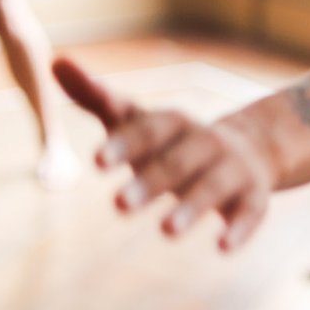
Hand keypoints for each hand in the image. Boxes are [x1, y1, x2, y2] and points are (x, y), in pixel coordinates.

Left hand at [53, 56, 276, 251]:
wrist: (252, 149)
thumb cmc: (175, 141)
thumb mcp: (138, 119)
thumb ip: (97, 96)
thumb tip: (55, 60)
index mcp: (176, 123)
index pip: (150, 130)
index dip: (125, 144)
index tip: (94, 163)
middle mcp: (207, 142)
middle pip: (178, 161)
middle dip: (151, 182)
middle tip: (117, 206)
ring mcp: (234, 169)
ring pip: (212, 187)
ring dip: (192, 207)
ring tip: (165, 232)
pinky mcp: (254, 198)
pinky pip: (251, 213)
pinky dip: (239, 229)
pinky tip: (222, 249)